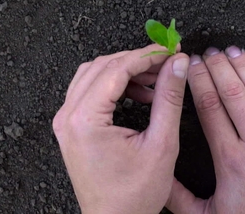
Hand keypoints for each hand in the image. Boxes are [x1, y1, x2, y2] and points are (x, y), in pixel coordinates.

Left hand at [52, 44, 189, 213]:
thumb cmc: (133, 196)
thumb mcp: (161, 144)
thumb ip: (169, 99)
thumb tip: (177, 65)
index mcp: (85, 120)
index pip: (117, 68)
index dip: (148, 55)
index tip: (171, 50)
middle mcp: (69, 117)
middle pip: (104, 66)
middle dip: (138, 59)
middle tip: (168, 60)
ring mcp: (67, 122)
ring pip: (95, 74)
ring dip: (126, 71)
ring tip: (157, 79)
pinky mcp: (72, 128)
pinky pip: (91, 91)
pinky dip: (116, 85)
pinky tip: (141, 95)